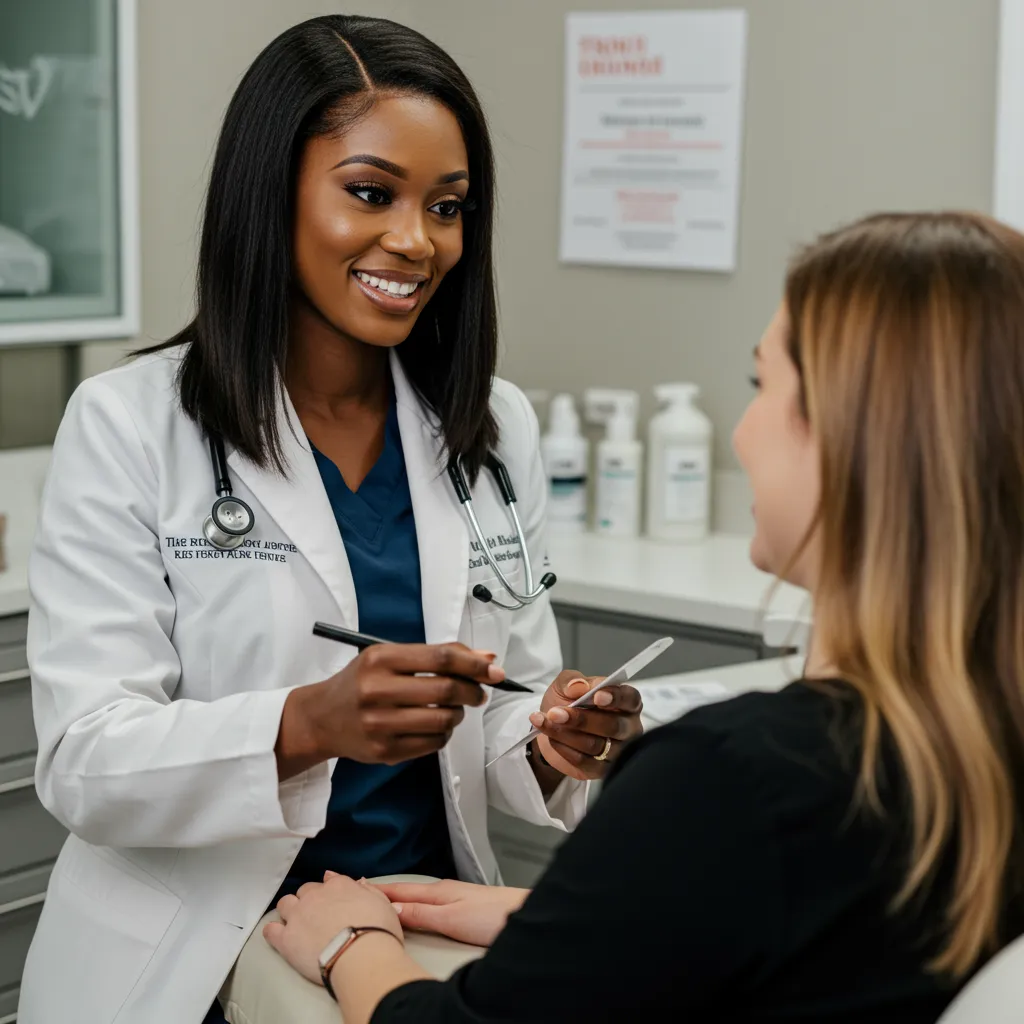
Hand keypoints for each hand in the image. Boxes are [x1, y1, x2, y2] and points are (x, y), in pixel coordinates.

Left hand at [264, 873, 401, 985]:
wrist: (361, 956)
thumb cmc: (378, 930)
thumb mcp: (382, 903)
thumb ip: (367, 890)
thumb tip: (358, 881)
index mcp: (340, 885)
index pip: (329, 881)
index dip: (329, 892)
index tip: (332, 902)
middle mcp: (316, 895)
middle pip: (305, 891)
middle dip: (309, 900)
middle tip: (317, 916)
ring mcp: (298, 916)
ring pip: (285, 904)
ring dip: (290, 910)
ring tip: (296, 923)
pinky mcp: (286, 939)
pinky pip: (270, 930)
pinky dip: (272, 931)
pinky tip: (277, 934)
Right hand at [279, 643, 502, 771]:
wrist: (321, 718)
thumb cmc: (361, 682)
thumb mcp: (389, 657)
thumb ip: (436, 655)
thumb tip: (487, 657)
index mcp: (380, 660)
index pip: (441, 658)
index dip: (475, 664)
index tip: (494, 670)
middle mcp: (377, 690)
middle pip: (447, 690)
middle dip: (473, 691)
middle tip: (478, 692)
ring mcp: (380, 724)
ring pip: (444, 720)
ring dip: (459, 714)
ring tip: (451, 708)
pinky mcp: (384, 751)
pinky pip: (434, 744)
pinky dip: (444, 734)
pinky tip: (435, 726)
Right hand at [372, 879, 528, 947]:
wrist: (526, 915)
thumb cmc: (494, 915)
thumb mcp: (451, 918)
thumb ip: (422, 914)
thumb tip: (392, 910)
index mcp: (438, 892)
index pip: (400, 890)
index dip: (377, 889)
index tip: (354, 886)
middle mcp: (444, 891)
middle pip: (406, 892)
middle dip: (383, 892)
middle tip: (360, 892)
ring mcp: (454, 898)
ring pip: (418, 897)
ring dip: (399, 899)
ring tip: (380, 901)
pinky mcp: (464, 908)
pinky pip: (429, 904)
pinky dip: (415, 905)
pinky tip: (414, 911)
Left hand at [531, 670, 643, 779]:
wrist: (549, 727)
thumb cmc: (566, 701)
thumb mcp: (565, 684)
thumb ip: (572, 681)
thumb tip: (579, 686)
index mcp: (626, 702)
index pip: (630, 699)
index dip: (615, 698)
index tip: (596, 696)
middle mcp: (627, 727)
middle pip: (613, 726)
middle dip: (582, 719)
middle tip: (556, 713)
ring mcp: (617, 751)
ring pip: (596, 745)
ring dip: (566, 733)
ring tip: (546, 722)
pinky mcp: (601, 770)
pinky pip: (584, 762)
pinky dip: (564, 748)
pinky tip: (551, 738)